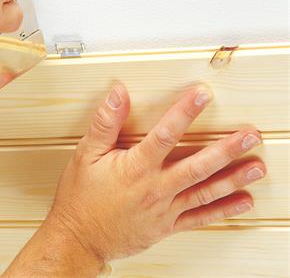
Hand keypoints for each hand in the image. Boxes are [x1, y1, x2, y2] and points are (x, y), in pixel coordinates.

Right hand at [4, 85, 264, 275]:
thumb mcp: (85, 154)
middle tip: (250, 136)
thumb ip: (105, 123)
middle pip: (198, 165)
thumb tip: (118, 94)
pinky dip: (223, 211)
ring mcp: (164, 209)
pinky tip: (242, 202)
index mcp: (136, 167)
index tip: (202, 95)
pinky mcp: (166, 226)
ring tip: (256, 166)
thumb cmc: (81, 197)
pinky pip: (199, 218)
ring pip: (205, 191)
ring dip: (233, 178)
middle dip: (226, 149)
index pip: (166, 133)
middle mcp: (155, 188)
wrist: (78, 238)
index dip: (185, 111)